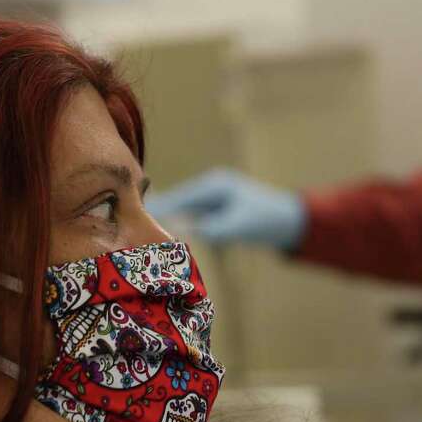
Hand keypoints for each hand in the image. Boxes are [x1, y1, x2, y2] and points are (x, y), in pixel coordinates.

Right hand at [146, 169, 306, 249]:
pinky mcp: (216, 210)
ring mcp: (213, 198)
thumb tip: (183, 230)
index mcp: (215, 185)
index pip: (180, 196)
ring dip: (167, 219)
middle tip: (129, 225)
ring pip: (183, 209)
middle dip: (158, 212)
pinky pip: (192, 216)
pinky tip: (164, 236)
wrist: (292, 222)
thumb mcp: (240, 226)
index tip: (136, 215)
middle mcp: (211, 188)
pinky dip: (180, 224)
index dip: (159, 206)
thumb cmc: (268, 220)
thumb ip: (213, 228)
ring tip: (141, 231)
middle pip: (177, 200)